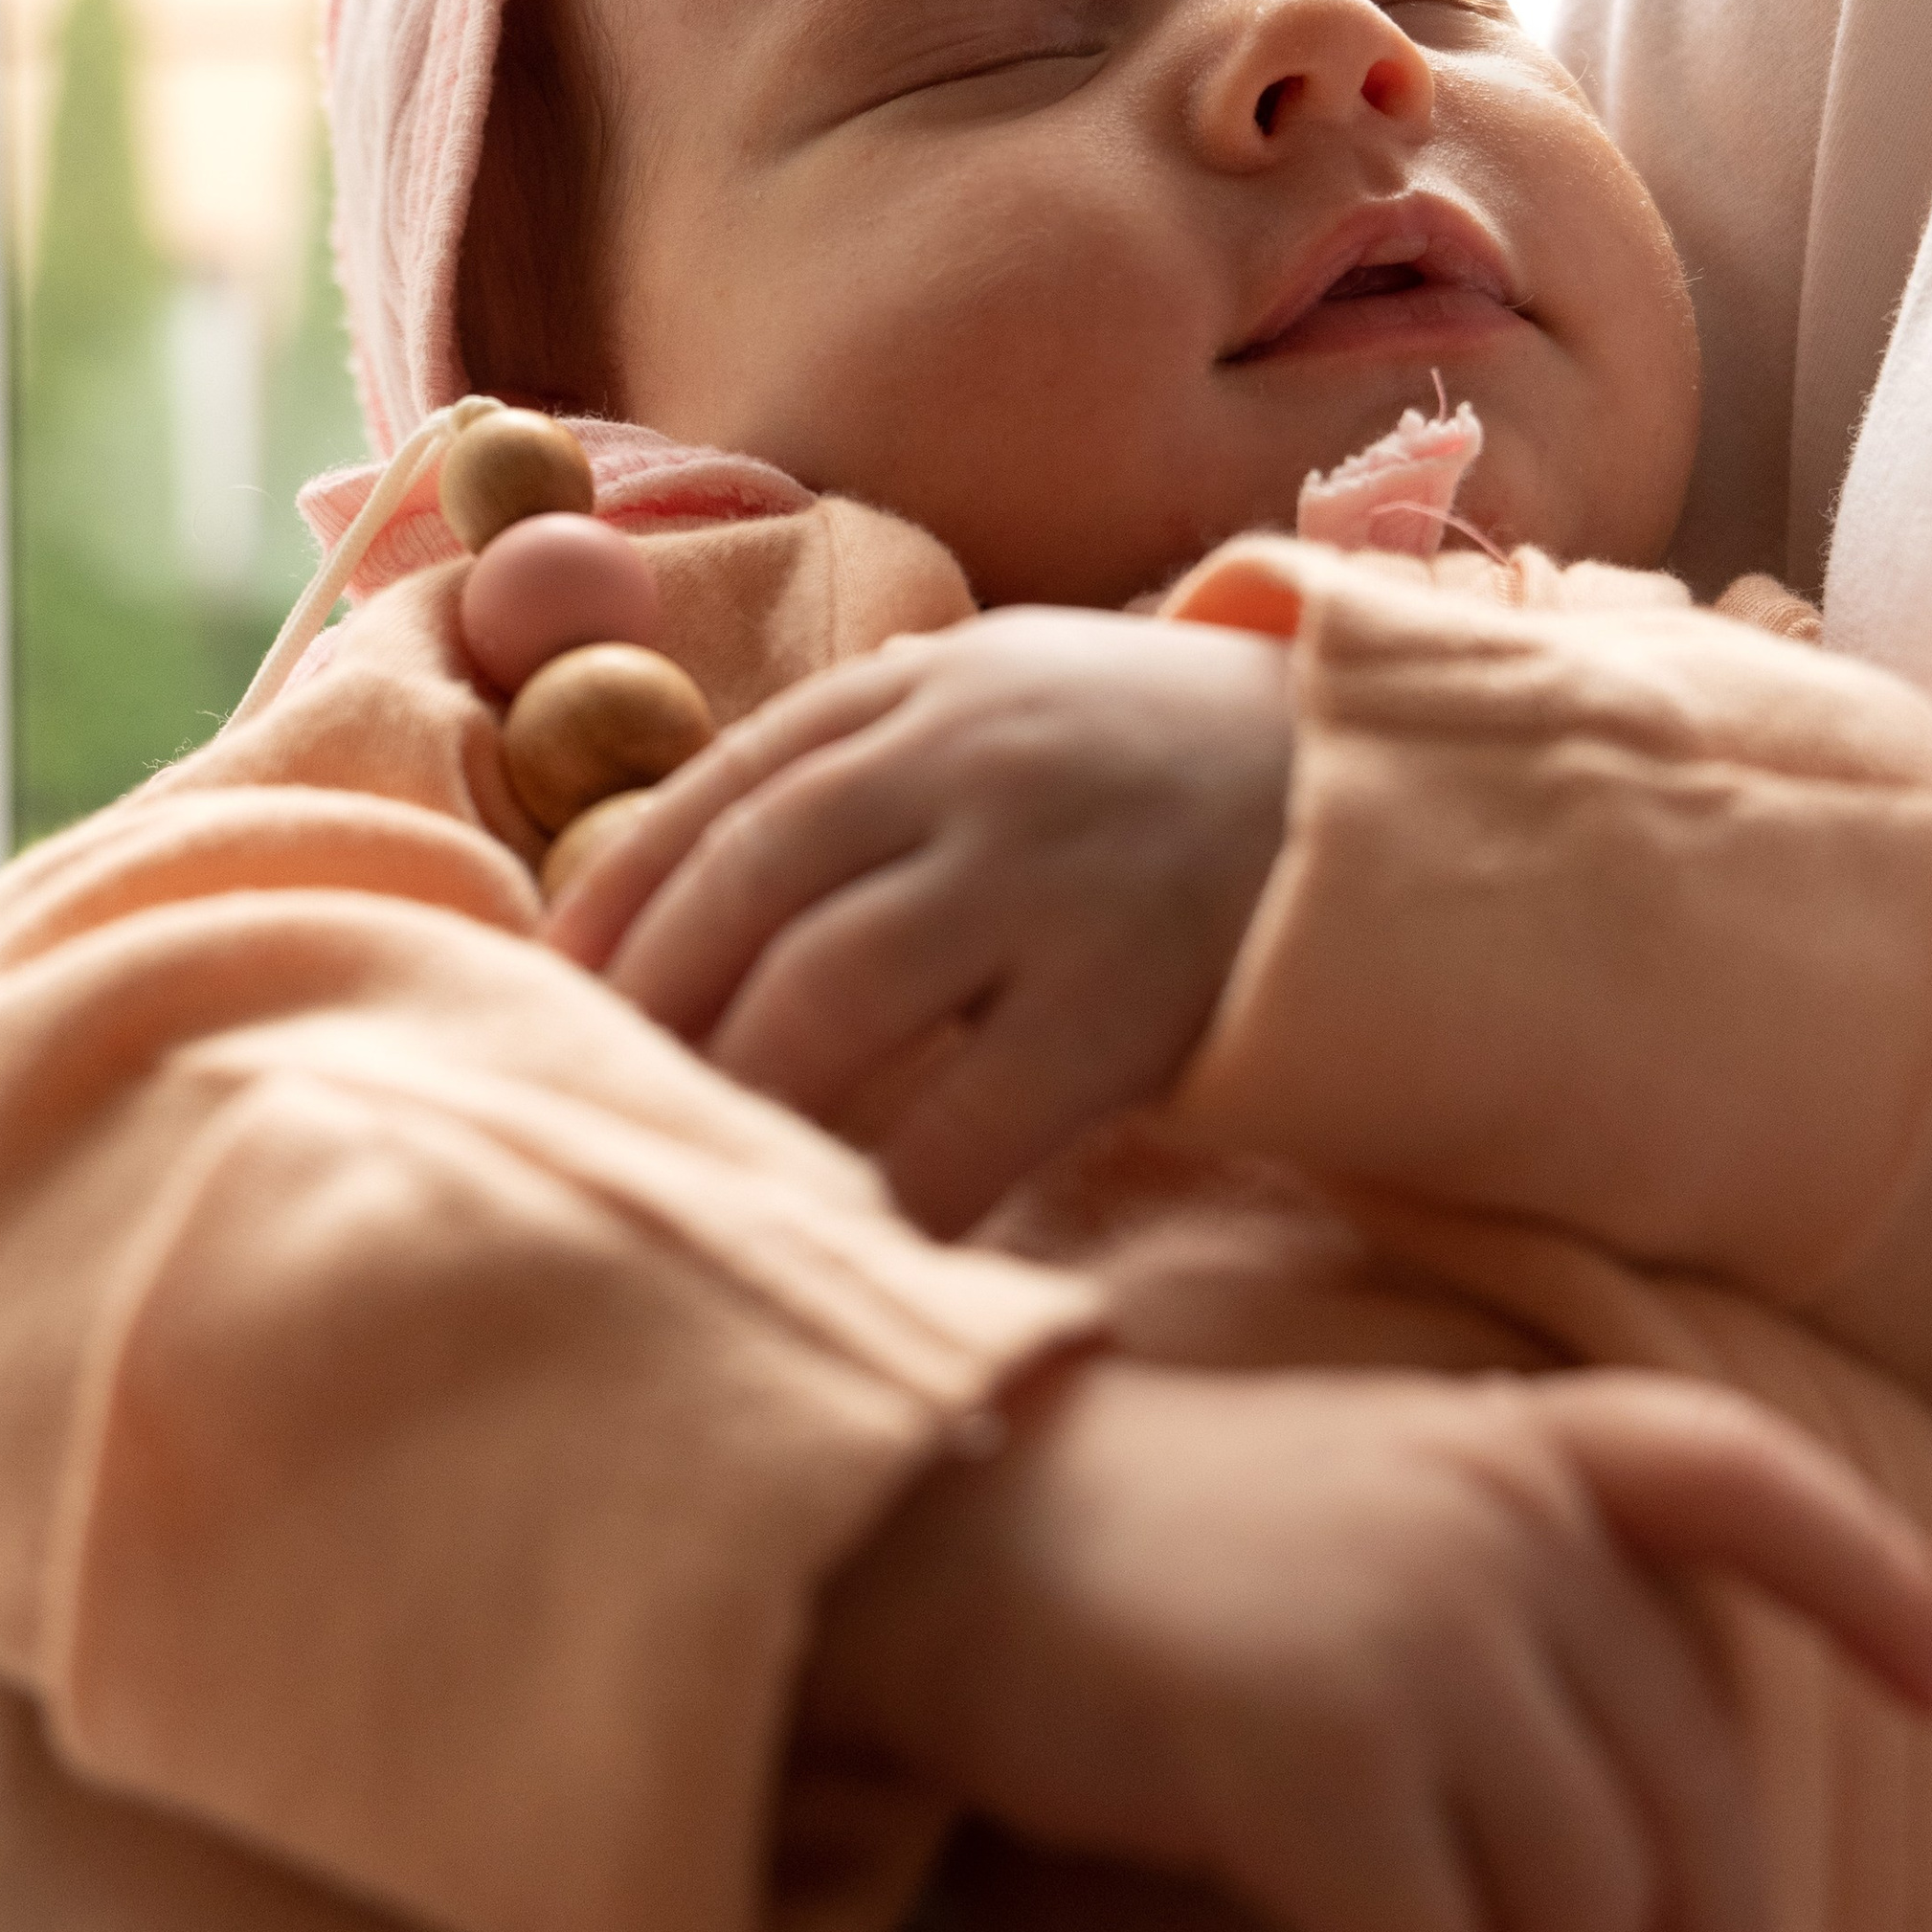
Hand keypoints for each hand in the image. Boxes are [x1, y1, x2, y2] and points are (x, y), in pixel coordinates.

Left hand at [545, 611, 1293, 1231]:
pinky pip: (970, 1118)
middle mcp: (967, 761)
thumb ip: (871, 756)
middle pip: (744, 896)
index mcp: (923, 687)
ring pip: (825, 998)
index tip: (545, 998)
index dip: (614, 906)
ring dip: (738, 1102)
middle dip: (649, 1016)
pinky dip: (892, 1192)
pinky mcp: (1127, 994)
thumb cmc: (1165, 761)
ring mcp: (1046, 875)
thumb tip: (682, 869)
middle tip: (590, 1114)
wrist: (1385, 786)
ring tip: (692, 1179)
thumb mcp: (1013, 698)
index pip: (717, 792)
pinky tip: (852, 1244)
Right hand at [799, 1356, 1931, 1931]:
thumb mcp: (1353, 1505)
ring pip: (1581, 1922)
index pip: (1734, 1477)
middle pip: (1688, 1802)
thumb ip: (1504, 1597)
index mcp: (1509, 1447)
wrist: (930, 1531)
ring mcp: (1416, 1627)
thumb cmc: (1141, 1558)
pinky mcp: (1317, 1751)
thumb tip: (1634, 1838)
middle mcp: (1494, 1521)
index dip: (1865, 1579)